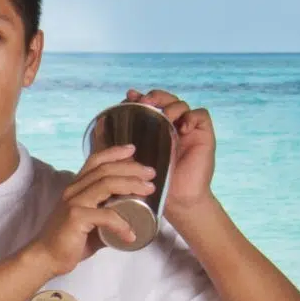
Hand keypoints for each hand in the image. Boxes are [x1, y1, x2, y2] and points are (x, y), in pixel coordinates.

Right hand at [23, 143, 156, 277]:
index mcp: (76, 187)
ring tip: (149, 190)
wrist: (46, 257)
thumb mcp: (90, 223)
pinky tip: (131, 234)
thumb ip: (107, 217)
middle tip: (151, 174)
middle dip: (131, 168)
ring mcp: (74, 202)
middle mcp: (74, 190)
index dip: (114, 152)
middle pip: (105, 169)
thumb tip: (131, 218)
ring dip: (131, 184)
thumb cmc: (68, 241)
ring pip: (107, 184)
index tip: (133, 150)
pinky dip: (122, 224)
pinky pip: (106, 215)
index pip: (95, 161)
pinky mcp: (76, 217)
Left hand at [124, 88, 215, 216]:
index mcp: (154, 130)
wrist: (177, 203)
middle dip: (154, 97)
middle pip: (165, 99)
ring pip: (181, 104)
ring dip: (171, 105)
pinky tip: (182, 128)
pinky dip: (191, 116)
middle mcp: (171, 127)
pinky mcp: (204, 135)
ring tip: (164, 117)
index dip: (140, 97)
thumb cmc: (152, 187)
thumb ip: (117, 146)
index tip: (128, 97)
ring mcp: (188, 130)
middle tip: (144, 103)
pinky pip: (201, 115)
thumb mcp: (130, 163)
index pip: (149, 105)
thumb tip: (96, 127)